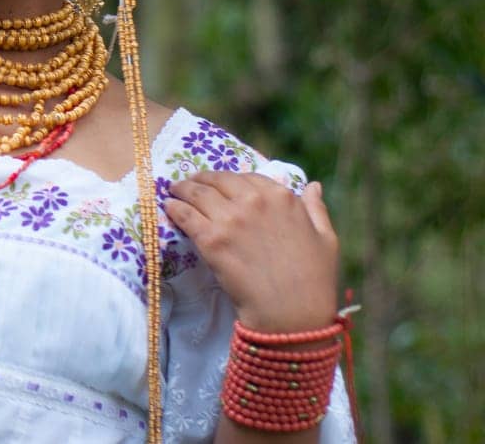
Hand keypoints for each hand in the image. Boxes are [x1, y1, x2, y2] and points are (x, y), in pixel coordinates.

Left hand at [164, 172, 339, 333]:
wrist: (292, 315)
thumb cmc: (314, 281)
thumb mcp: (326, 239)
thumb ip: (315, 209)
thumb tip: (313, 185)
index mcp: (281, 197)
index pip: (247, 178)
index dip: (229, 180)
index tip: (219, 183)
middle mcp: (254, 201)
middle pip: (217, 181)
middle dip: (200, 180)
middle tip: (188, 183)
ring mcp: (230, 219)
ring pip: (197, 193)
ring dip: (183, 189)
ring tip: (174, 191)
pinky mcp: (211, 239)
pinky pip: (185, 215)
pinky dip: (174, 208)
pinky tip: (169, 207)